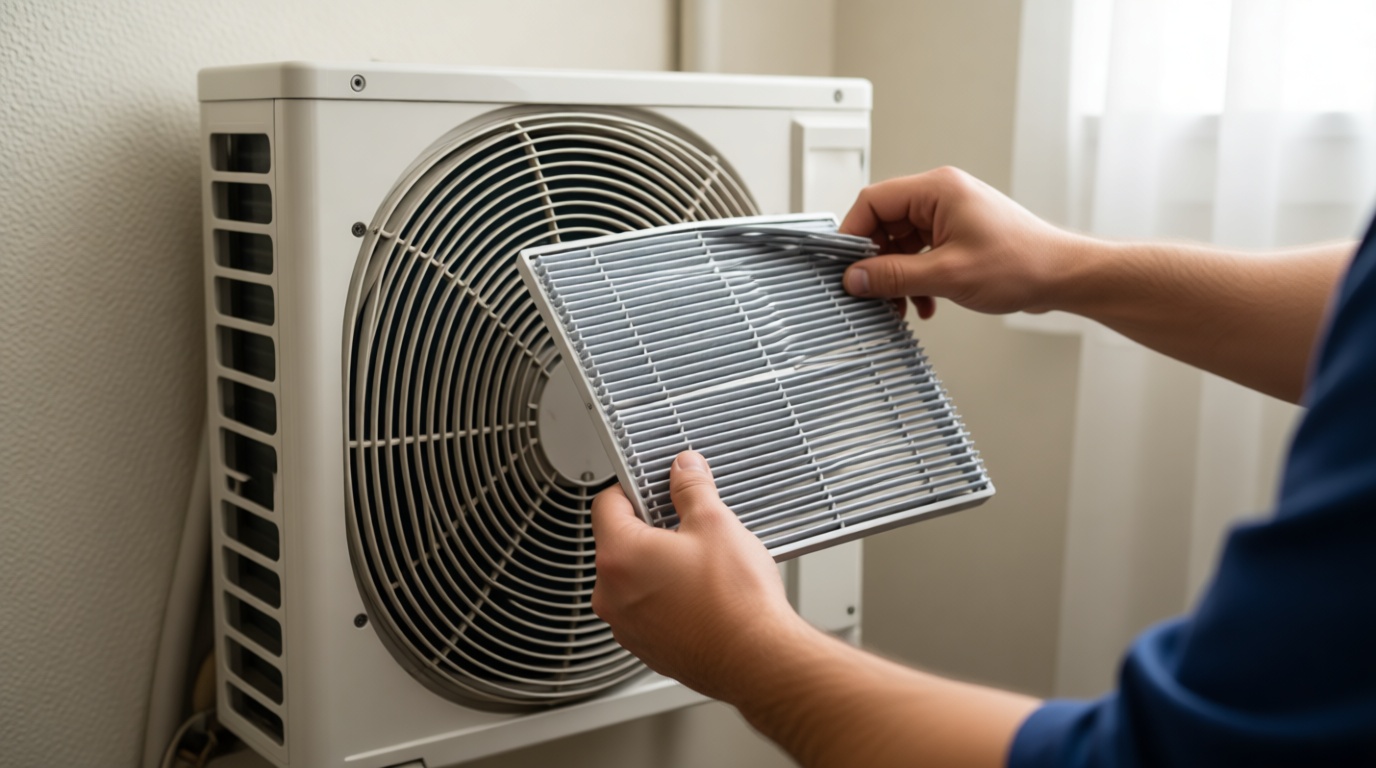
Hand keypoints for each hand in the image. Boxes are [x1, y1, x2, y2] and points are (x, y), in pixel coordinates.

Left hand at [590, 451, 811, 702]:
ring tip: (701, 564)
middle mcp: (612, 595)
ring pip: (635, 578)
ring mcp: (626, 625)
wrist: (756, 659)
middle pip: (620, 542)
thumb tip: (684, 468)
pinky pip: (648, 609)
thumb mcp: (715, 523)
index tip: (655, 485)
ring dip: (660, 565)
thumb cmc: (734, 601)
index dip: (632, 487)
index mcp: (619, 556)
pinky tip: (702, 594)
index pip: (606, 503)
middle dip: (652, 529)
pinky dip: (668, 597)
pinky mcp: (647, 647)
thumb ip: (692, 489)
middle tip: (688, 525)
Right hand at [839, 166, 1083, 318]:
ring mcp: (951, 216)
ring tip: (900, 304)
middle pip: (885, 223)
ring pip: (902, 243)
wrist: (1062, 276)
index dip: (853, 234)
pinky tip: (923, 302)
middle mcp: (942, 196)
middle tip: (872, 291)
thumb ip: (894, 276)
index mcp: (937, 190)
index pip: (874, 201)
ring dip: (897, 276)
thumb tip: (856, 277)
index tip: (845, 265)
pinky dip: (916, 278)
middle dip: (877, 261)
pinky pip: (921, 253)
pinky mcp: (959, 235)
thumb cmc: (1021, 263)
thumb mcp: (947, 274)